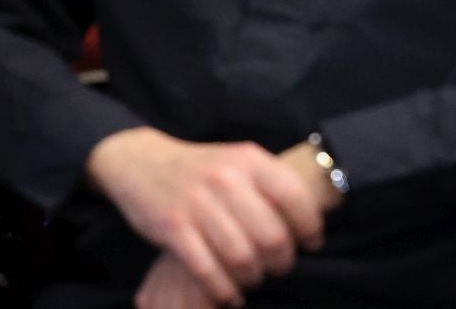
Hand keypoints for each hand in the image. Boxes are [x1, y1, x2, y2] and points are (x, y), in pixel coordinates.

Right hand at [86, 128, 330, 306]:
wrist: (144, 163)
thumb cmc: (202, 170)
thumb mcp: (238, 162)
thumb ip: (268, 184)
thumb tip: (308, 220)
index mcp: (249, 159)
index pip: (293, 196)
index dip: (309, 225)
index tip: (312, 243)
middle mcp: (226, 179)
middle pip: (270, 234)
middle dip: (282, 260)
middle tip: (281, 267)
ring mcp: (198, 204)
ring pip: (241, 257)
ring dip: (253, 277)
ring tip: (255, 279)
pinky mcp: (174, 229)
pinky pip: (207, 270)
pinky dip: (223, 290)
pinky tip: (230, 295)